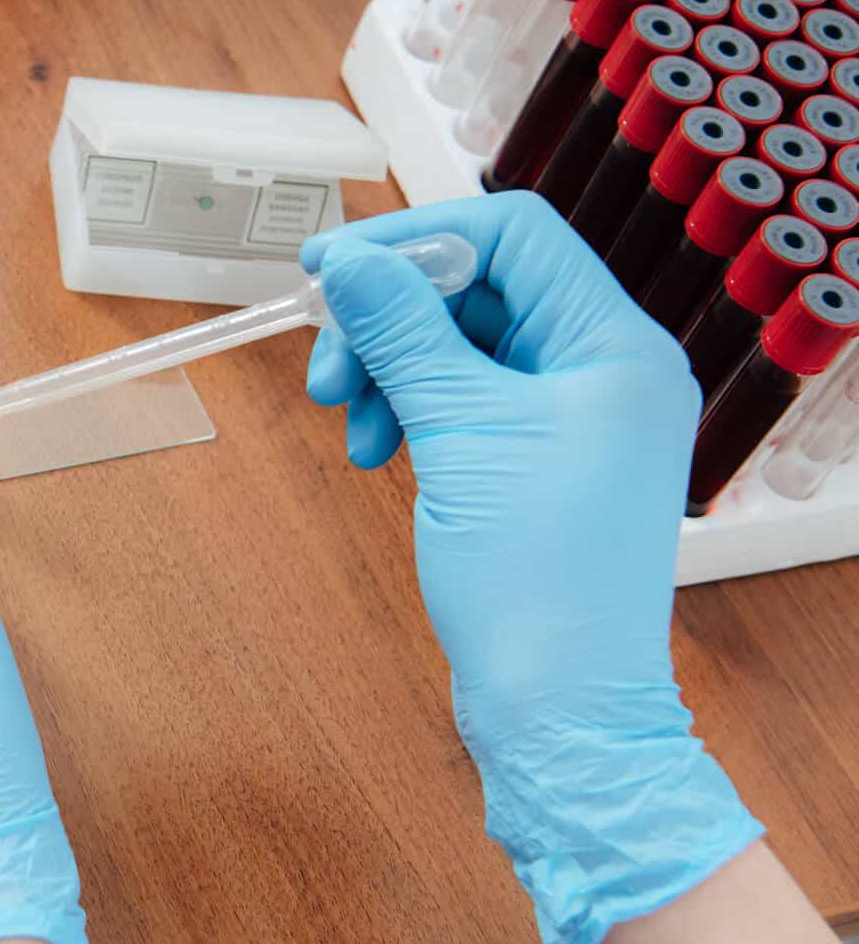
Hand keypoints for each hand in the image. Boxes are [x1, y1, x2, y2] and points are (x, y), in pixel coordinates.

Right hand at [301, 192, 761, 943]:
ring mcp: (577, 420)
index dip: (417, 240)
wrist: (562, 708)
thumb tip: (347, 261)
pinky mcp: (542, 463)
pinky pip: (467, 401)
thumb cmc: (536, 580)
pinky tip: (377, 454)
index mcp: (615, 346)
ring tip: (346, 420)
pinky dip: (412, 412)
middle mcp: (607, 371)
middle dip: (392, 320)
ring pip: (464, 348)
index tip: (331, 266)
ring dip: (392, 369)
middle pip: (482, 291)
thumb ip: (402, 333)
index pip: (515, 235)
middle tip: (327, 366)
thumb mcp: (458, 433)